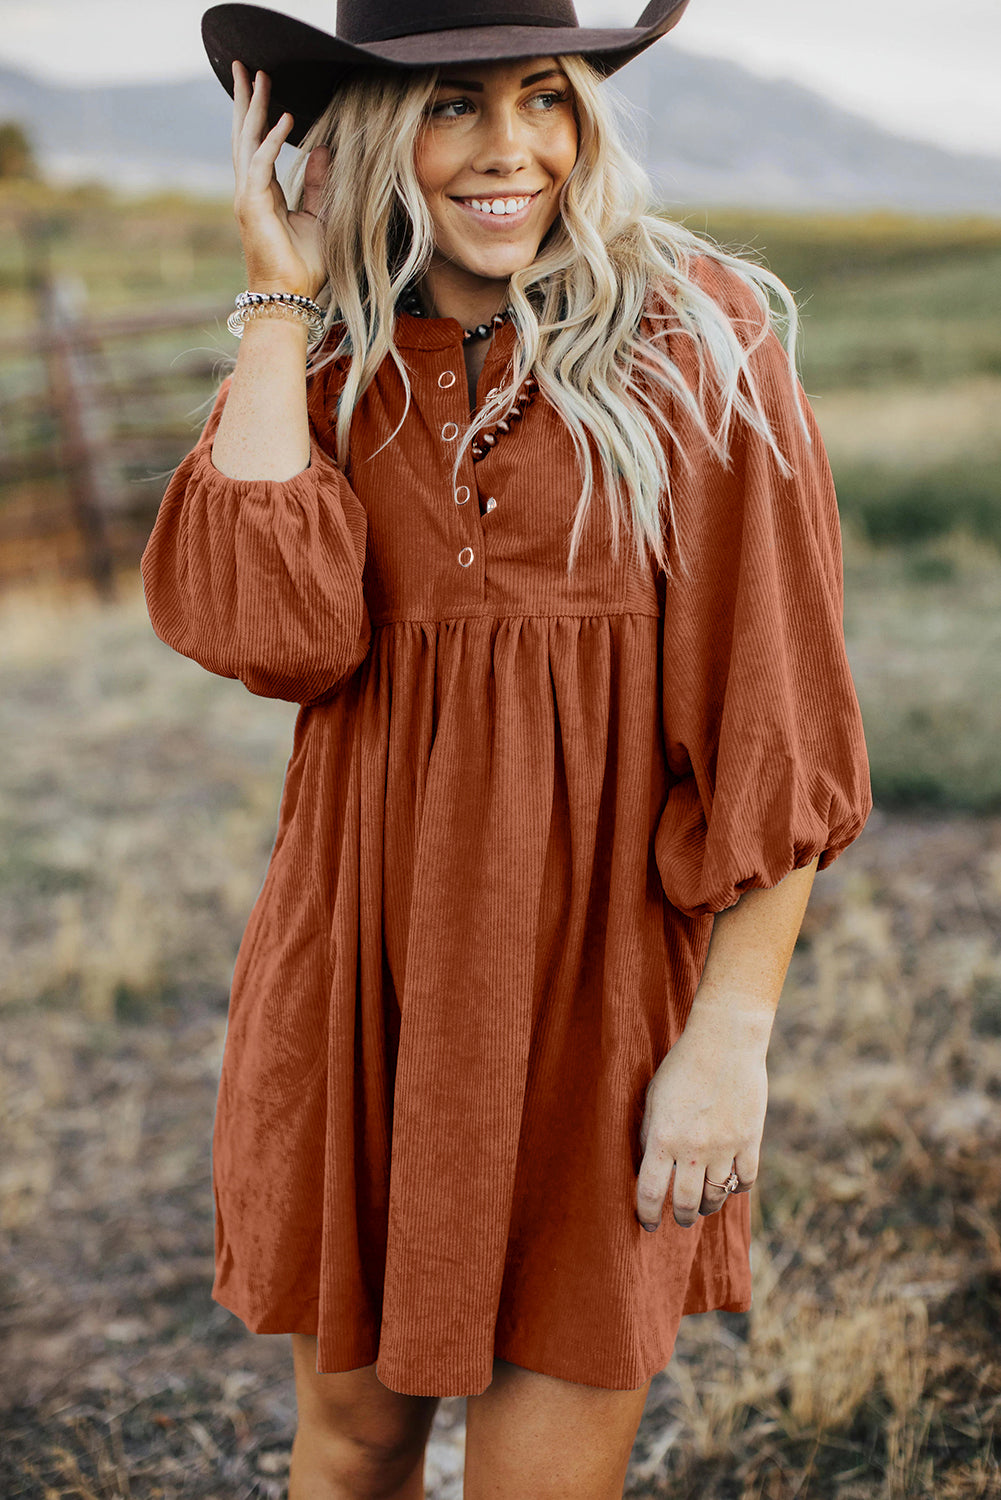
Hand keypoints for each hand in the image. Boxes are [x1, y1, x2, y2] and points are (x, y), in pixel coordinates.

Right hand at [230, 60, 330, 299]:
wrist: (289, 297)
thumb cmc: (303, 266)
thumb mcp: (318, 217)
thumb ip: (318, 185)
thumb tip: (322, 150)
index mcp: (263, 193)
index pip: (258, 145)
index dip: (260, 115)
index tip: (264, 86)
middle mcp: (250, 191)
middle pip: (244, 135)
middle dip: (245, 100)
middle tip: (245, 66)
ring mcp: (247, 197)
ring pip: (247, 142)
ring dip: (252, 108)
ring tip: (257, 77)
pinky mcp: (252, 206)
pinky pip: (262, 164)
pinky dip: (272, 141)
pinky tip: (285, 119)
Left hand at [635, 1022, 766, 1229]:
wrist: (725, 1042)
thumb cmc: (682, 1066)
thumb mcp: (654, 1098)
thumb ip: (649, 1133)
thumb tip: (647, 1163)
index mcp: (662, 1138)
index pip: (650, 1191)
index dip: (646, 1214)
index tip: (648, 1223)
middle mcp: (692, 1149)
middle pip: (686, 1202)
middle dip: (681, 1216)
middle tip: (680, 1218)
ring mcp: (724, 1147)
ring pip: (716, 1196)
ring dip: (708, 1206)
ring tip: (704, 1205)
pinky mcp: (750, 1141)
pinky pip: (746, 1180)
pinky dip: (738, 1188)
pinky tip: (731, 1184)